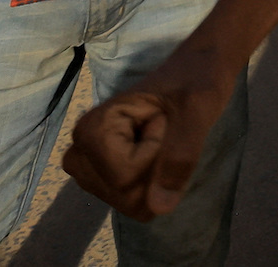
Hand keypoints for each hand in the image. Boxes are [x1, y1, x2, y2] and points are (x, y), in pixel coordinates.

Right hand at [63, 45, 238, 222]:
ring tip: (159, 140)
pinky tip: (154, 155)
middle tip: (162, 131)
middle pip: (123, 195)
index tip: (162, 119)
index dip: (156, 155)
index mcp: (92, 128)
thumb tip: (159, 208)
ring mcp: (89, 167)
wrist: (197, 70)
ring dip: (155, 177)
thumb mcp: (197, 111)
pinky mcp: (103, 175)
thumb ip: (179, 155)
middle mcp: (81, 151)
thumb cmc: (196, 80)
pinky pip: (132, 201)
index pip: (123, 177)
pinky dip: (152, 184)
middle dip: (155, 171)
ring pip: (128, 202)